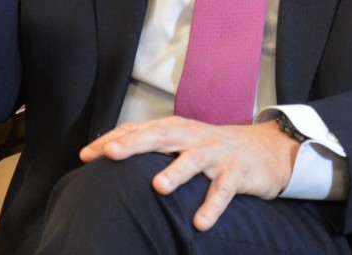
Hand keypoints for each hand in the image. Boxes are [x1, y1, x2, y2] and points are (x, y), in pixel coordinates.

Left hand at [80, 118, 298, 230]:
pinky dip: (212, 206)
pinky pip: (223, 190)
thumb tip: (109, 158)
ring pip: (194, 160)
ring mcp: (216, 153)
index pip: (139, 130)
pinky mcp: (237, 173)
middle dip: (135, 144)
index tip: (86, 155)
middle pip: (162, 137)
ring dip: (176, 172)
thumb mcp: (182, 142)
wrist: (265, 150)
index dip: (113, 140)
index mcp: (176, 129)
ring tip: (158, 187)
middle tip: (111, 154)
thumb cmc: (213, 149)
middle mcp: (193, 137)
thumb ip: (152, 148)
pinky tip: (200, 222)